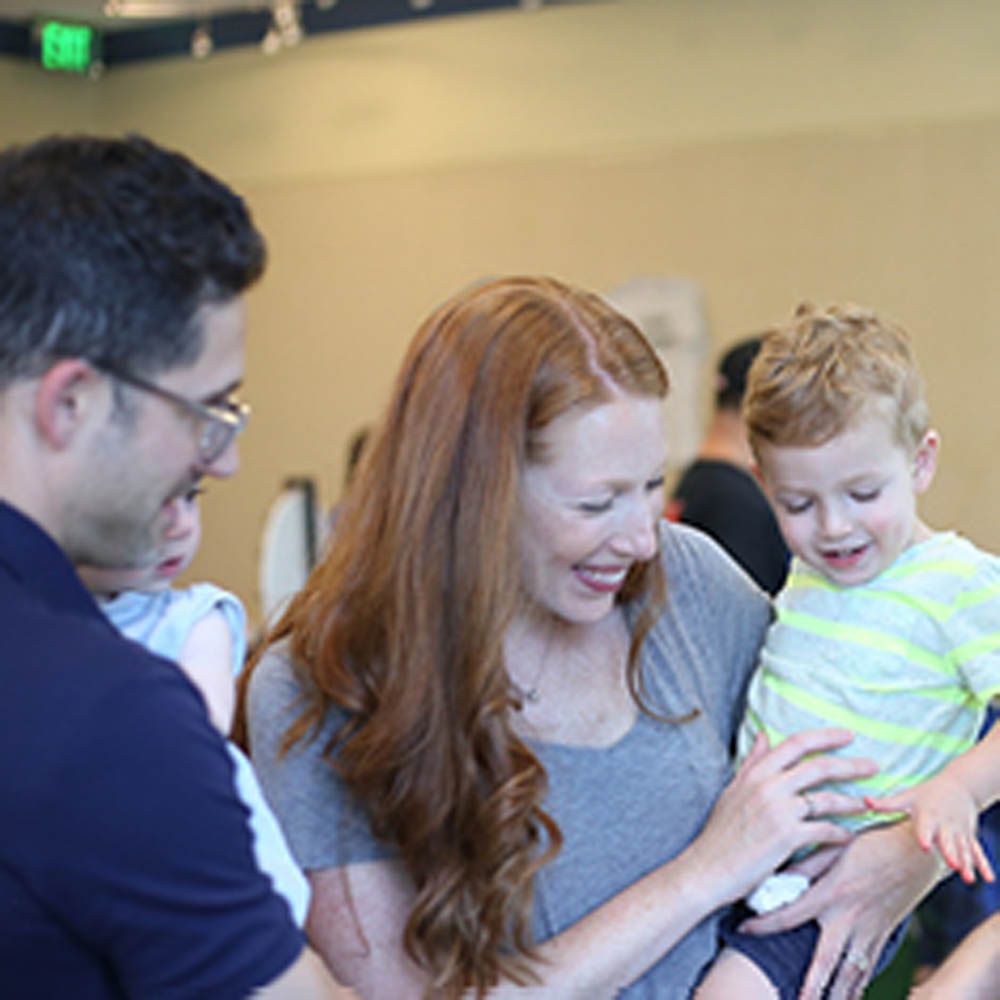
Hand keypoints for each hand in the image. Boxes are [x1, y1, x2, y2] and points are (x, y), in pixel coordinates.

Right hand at [686, 729, 876, 905]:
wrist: (708, 868)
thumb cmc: (720, 833)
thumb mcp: (733, 790)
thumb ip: (752, 763)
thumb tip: (764, 735)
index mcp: (756, 773)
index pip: (795, 743)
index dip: (825, 736)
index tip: (848, 735)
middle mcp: (769, 786)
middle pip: (819, 767)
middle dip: (851, 765)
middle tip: (874, 767)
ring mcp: (779, 811)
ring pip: (827, 799)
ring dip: (852, 802)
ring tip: (868, 805)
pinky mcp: (788, 837)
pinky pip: (825, 831)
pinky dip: (840, 834)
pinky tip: (848, 837)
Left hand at [738, 820, 945, 999]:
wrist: (917, 851)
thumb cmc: (872, 843)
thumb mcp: (834, 847)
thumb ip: (804, 865)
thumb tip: (775, 878)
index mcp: (831, 893)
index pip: (789, 914)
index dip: (763, 924)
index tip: (742, 930)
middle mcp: (849, 918)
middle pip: (826, 962)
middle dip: (810, 988)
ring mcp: (869, 930)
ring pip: (850, 973)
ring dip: (837, 996)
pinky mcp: (883, 935)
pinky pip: (868, 967)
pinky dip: (857, 986)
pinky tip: (849, 997)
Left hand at [865, 776, 995, 884]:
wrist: (959, 784)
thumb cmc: (926, 793)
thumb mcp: (907, 796)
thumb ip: (887, 803)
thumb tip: (863, 801)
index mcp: (928, 815)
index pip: (925, 827)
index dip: (924, 835)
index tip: (924, 846)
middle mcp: (945, 824)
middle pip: (948, 841)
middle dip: (951, 853)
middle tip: (953, 866)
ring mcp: (960, 832)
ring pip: (964, 849)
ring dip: (968, 864)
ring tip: (969, 879)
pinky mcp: (970, 837)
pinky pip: (978, 851)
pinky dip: (984, 864)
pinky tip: (989, 879)